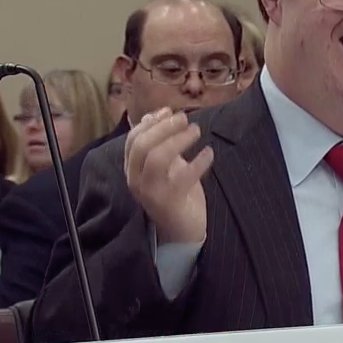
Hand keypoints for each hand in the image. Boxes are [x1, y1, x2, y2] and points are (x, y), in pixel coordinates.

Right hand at [124, 107, 212, 243]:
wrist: (181, 230)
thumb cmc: (174, 193)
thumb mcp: (165, 164)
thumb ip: (158, 142)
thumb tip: (156, 114)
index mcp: (132, 169)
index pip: (132, 139)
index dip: (150, 122)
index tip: (168, 111)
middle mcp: (137, 180)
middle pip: (143, 145)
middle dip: (164, 127)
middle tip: (185, 118)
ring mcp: (151, 192)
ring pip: (157, 158)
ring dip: (178, 140)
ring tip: (196, 131)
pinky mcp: (170, 201)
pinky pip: (184, 176)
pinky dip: (199, 161)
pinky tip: (209, 152)